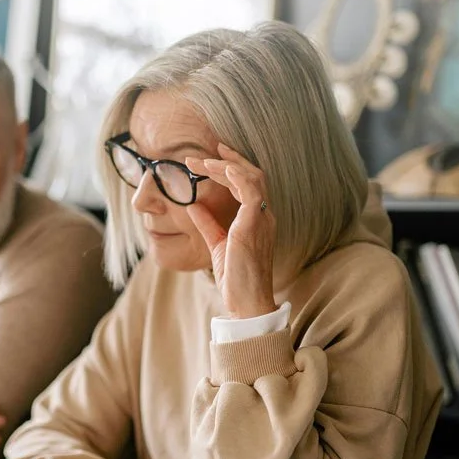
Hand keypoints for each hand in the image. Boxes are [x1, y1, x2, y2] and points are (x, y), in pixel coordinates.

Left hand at [184, 143, 276, 319]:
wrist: (247, 303)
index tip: (208, 159)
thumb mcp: (218, 245)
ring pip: (251, 178)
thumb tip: (194, 206)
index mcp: (258, 219)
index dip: (229, 168)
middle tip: (201, 154)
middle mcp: (264, 215)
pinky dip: (237, 176)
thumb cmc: (236, 279)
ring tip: (203, 161)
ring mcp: (262, 218)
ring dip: (226, 166)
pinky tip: (222, 168)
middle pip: (251, 175)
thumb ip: (208, 224)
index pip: (247, 184)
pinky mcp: (255, 224)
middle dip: (227, 161)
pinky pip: (252, 191)